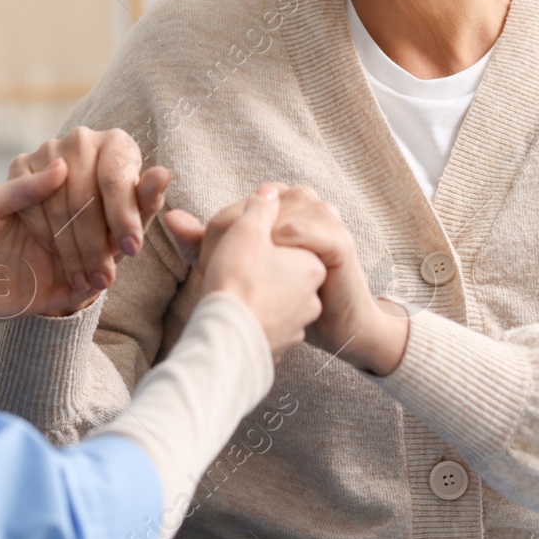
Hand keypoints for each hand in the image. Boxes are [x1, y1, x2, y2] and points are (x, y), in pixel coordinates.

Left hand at [0, 147, 161, 321]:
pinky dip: (96, 280)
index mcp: (44, 208)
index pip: (89, 194)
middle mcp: (55, 236)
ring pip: (101, 254)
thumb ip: (28, 188)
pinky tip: (115, 266)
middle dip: (129, 211)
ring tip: (140, 228)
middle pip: (104, 224)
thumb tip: (65, 165)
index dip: (116, 186)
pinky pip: (79, 290)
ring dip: (120, 245)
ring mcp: (54, 265)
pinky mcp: (47, 295)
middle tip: (153, 188)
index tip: (143, 169)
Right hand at [161, 184, 324, 359]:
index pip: (291, 242)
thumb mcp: (246, 231)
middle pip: (283, 272)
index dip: (263, 239)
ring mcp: (296, 326)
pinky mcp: (279, 347)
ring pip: (276, 301)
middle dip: (262, 268)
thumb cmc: (237, 279)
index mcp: (311, 266)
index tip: (239, 244)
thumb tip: (270, 191)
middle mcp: (310, 298)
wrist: (227, 338)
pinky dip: (253, 318)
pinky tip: (235, 315)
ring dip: (258, 294)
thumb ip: (261, 208)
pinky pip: (267, 326)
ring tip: (232, 292)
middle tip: (233, 266)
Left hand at [167, 183, 407, 374]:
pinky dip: (288, 242)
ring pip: (282, 212)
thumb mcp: (237, 267)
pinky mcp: (340, 240)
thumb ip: (202, 243)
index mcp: (281, 202)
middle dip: (241, 237)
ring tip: (253, 271)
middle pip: (260, 205)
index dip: (221, 234)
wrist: (334, 328)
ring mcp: (325, 219)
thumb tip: (170, 218)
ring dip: (263, 241)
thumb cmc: (284, 297)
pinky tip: (277, 262)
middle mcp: (304, 202)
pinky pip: (308, 228)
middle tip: (231, 270)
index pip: (241, 206)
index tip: (211, 265)